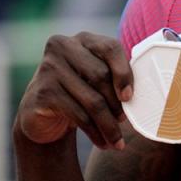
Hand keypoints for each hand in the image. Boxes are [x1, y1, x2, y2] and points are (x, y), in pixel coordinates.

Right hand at [17, 32, 132, 150]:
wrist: (42, 114)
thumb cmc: (79, 92)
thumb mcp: (96, 79)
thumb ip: (114, 76)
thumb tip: (138, 95)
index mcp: (83, 38)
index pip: (110, 48)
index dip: (124, 72)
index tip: (130, 96)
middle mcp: (63, 47)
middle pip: (101, 76)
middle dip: (117, 103)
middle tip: (124, 121)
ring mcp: (49, 68)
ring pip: (91, 100)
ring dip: (108, 124)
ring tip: (117, 140)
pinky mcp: (42, 92)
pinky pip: (77, 114)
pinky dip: (94, 132)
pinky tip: (102, 142)